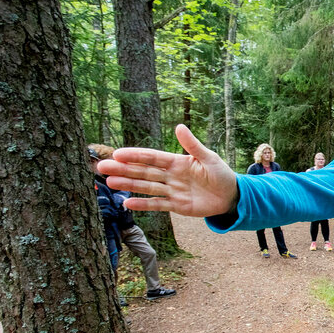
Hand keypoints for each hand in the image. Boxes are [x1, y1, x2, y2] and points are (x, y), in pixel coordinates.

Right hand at [99, 125, 237, 216]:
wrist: (231, 196)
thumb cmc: (221, 174)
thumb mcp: (209, 158)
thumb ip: (193, 145)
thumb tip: (179, 126)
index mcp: (177, 162)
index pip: (152, 157)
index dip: (135, 155)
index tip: (117, 154)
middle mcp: (171, 176)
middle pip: (144, 172)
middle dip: (124, 170)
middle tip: (102, 168)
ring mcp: (172, 191)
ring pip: (147, 187)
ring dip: (129, 185)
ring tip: (110, 183)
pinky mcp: (177, 206)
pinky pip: (158, 204)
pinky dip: (143, 204)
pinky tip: (127, 203)